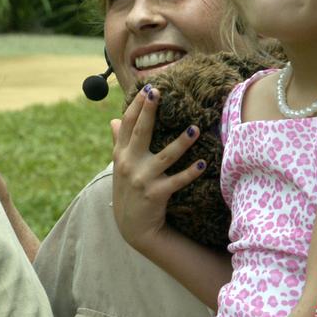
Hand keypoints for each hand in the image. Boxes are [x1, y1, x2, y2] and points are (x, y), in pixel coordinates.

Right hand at [111, 85, 204, 252]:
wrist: (132, 227)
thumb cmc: (129, 191)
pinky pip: (176, 181)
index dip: (136, 106)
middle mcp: (128, 164)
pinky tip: (203, 164)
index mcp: (121, 154)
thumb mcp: (120, 167)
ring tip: (194, 129)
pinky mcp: (155, 194)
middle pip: (140, 133)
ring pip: (164, 156)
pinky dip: (190, 173)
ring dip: (181, 143)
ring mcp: (142, 180)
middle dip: (149, 111)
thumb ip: (118, 143)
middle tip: (159, 92)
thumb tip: (113, 121)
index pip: (126, 125)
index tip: (147, 89)